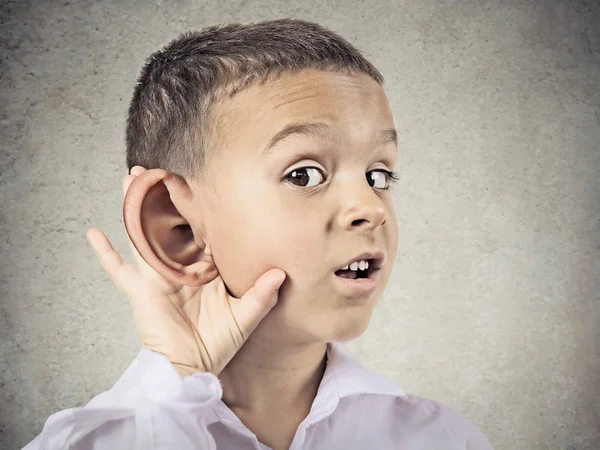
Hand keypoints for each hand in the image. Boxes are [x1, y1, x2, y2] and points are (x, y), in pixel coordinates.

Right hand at [86, 166, 285, 376]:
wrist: (193, 367)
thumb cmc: (219, 343)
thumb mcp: (246, 316)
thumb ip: (262, 294)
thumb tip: (281, 273)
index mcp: (205, 267)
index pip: (202, 230)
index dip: (199, 207)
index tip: (198, 181)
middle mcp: (180, 266)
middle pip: (169, 224)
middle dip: (162, 198)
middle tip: (156, 169)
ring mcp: (158, 276)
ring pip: (144, 236)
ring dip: (135, 210)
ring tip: (129, 181)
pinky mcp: (141, 291)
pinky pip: (119, 270)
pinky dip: (106, 254)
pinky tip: (93, 233)